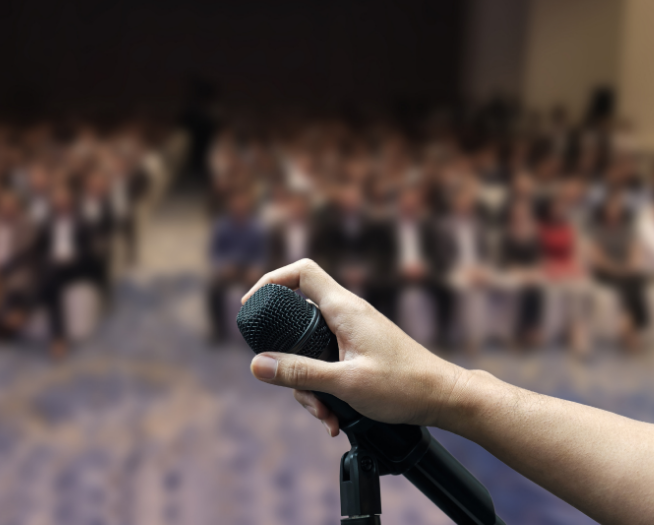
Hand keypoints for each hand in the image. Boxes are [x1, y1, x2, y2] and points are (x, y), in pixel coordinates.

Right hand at [241, 259, 468, 436]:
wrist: (446, 398)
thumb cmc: (404, 387)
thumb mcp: (345, 384)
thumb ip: (299, 373)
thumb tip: (257, 364)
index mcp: (345, 309)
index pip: (301, 272)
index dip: (270, 281)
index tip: (251, 305)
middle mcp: (348, 314)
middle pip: (297, 320)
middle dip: (287, 358)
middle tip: (286, 383)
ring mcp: (354, 333)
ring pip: (311, 349)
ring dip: (308, 384)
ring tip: (324, 415)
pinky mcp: (359, 351)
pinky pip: (327, 363)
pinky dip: (324, 388)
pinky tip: (334, 417)